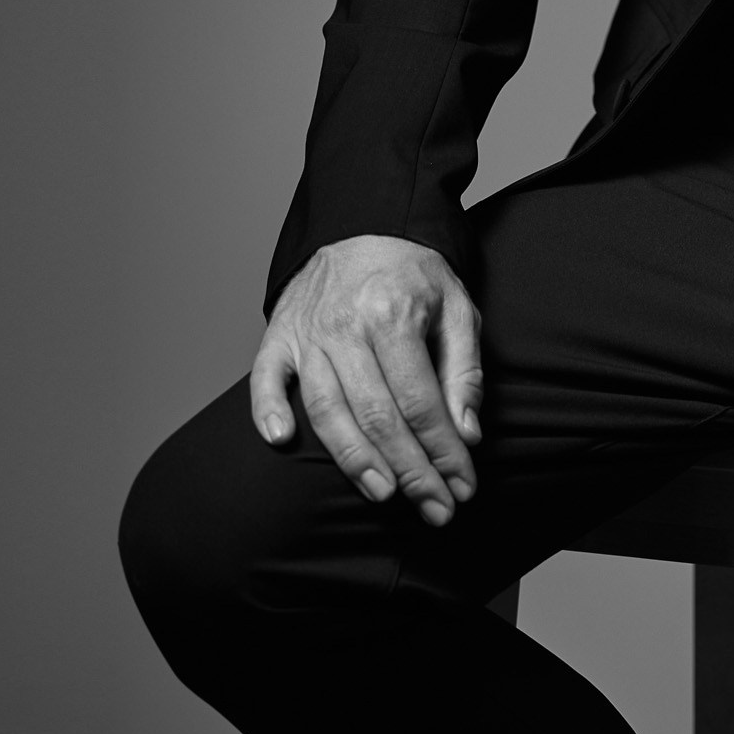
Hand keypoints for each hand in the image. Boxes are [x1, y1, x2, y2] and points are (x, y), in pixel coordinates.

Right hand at [249, 234, 483, 527]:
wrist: (365, 224)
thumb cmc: (414, 273)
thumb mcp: (457, 306)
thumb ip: (465, 370)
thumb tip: (468, 433)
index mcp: (395, 314)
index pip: (421, 401)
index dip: (443, 451)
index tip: (462, 487)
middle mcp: (347, 326)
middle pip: (378, 415)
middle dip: (410, 471)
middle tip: (434, 509)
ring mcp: (308, 332)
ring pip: (326, 409)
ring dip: (354, 459)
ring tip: (384, 494)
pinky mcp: (279, 335)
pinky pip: (264, 379)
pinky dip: (267, 411)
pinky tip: (282, 441)